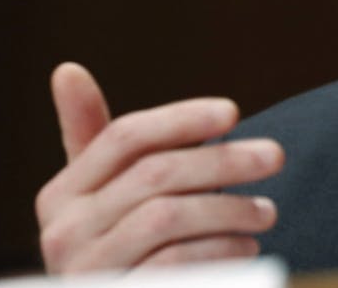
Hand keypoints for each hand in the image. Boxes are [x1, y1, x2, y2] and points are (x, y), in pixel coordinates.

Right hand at [35, 63, 284, 272]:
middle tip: (275, 156)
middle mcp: (62, 232)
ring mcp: (85, 271)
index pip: (124, 137)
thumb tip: (67, 69)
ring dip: (230, 208)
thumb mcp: (112, 199)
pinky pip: (176, 262)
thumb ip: (104, 145)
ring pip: (167, 216)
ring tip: (267, 212)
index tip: (233, 112)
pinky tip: (248, 247)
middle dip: (223, 160)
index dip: (180, 118)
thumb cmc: (128, 254)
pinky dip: (221, 250)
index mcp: (62, 195)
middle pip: (154, 174)